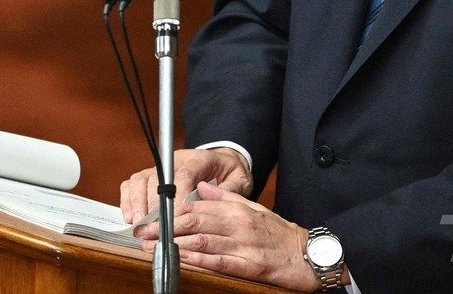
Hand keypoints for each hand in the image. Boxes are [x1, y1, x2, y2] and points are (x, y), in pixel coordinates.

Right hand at [119, 147, 252, 223]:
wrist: (222, 162)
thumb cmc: (230, 173)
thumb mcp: (240, 179)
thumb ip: (230, 190)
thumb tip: (214, 200)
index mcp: (200, 159)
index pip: (185, 174)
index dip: (177, 195)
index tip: (174, 216)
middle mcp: (177, 160)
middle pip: (157, 177)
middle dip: (152, 203)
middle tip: (151, 226)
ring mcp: (162, 167)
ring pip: (141, 179)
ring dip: (136, 202)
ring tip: (137, 223)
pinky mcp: (152, 175)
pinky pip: (133, 183)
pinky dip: (128, 199)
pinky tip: (131, 216)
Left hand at [137, 181, 326, 291]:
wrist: (308, 255)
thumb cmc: (279, 233)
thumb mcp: (253, 208)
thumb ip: (226, 197)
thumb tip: (202, 186)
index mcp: (237, 208)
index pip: (197, 205)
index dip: (171, 211)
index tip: (152, 216)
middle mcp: (238, 224)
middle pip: (195, 221)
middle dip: (165, 226)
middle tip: (144, 232)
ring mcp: (244, 245)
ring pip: (203, 240)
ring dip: (174, 243)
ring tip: (153, 246)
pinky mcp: (250, 265)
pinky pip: (219, 262)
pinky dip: (198, 260)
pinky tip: (182, 259)